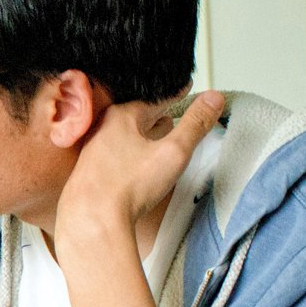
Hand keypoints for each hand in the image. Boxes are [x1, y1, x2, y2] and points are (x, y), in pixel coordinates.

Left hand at [56, 90, 224, 241]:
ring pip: (126, 134)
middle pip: (138, 115)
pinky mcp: (91, 170)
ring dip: (145, 132)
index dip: (176, 94)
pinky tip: (138, 161)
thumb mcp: (173, 152)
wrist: (91, 220)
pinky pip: (117, 153)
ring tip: (160, 130)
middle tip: (173, 107)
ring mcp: (94, 150)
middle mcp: (103, 129)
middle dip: (157, 112)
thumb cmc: (127, 186)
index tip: (185, 86)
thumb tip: (214, 97)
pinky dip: (132, 150)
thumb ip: (195, 124)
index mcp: (122, 117)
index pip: (157, 100)